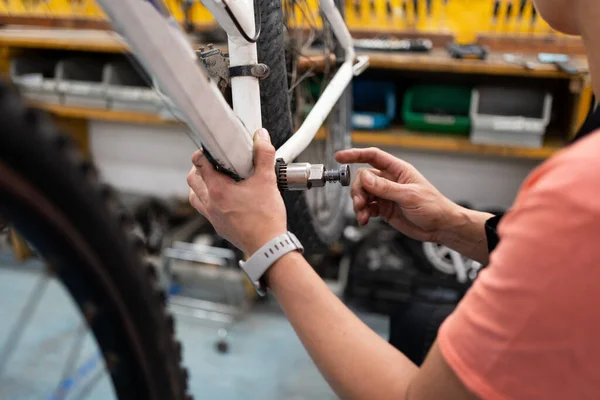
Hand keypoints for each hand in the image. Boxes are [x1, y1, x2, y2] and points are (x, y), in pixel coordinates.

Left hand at [187, 129, 286, 254]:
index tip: (215, 149)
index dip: (205, 151)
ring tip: (217, 179)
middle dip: (200, 167)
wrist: (268, 246)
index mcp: (218, 189)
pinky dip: (208, 200)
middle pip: (192, 178)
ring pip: (195, 195)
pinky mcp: (218, 225)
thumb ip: (263, 155)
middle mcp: (210, 203)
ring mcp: (212, 216)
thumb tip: (261, 138)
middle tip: (215, 163)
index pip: (199, 162)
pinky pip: (204, 209)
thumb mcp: (268, 181)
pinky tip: (223, 198)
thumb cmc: (266, 219)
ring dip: (201, 185)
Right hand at [335, 147, 459, 242]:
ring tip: (363, 214)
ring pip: (363, 194)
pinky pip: (367, 207)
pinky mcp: (384, 209)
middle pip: (363, 178)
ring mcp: (386, 195)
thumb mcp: (409, 196)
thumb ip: (386, 188)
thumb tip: (365, 178)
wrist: (440, 227)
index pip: (373, 156)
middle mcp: (390, 180)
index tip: (340, 156)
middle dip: (358, 190)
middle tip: (360, 203)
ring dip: (359, 204)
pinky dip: (363, 213)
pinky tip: (365, 219)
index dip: (355, 154)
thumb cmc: (433, 207)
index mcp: (398, 170)